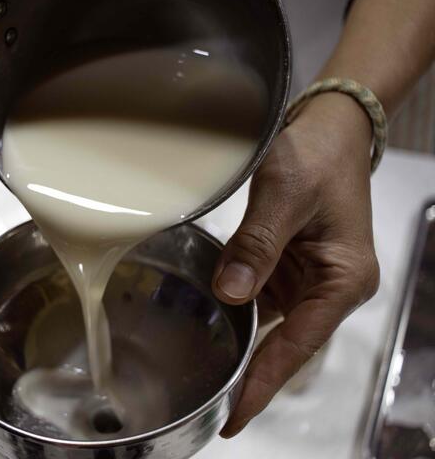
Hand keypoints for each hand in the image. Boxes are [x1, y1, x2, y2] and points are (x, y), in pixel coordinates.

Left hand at [212, 93, 379, 436]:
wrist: (327, 130)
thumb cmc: (316, 156)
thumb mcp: (283, 196)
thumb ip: (256, 246)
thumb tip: (230, 295)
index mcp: (342, 280)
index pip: (298, 345)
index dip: (264, 383)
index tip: (235, 417)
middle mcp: (329, 289)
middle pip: (285, 346)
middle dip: (249, 377)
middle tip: (211, 410)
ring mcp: (309, 282)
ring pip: (271, 329)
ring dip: (241, 350)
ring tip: (204, 381)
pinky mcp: (289, 271)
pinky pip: (262, 305)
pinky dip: (238, 319)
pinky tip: (212, 332)